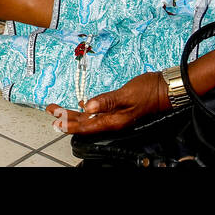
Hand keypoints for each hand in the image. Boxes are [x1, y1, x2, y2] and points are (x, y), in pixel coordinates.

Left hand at [46, 72, 170, 134]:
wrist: (165, 89)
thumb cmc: (148, 91)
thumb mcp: (127, 94)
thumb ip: (107, 101)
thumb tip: (87, 106)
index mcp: (114, 120)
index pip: (86, 125)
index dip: (69, 124)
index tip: (54, 120)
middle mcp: (113, 120)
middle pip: (85, 122)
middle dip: (66, 117)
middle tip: (49, 109)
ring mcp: (116, 115)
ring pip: (91, 117)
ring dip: (74, 113)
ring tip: (59, 109)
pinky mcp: (119, 109)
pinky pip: (99, 112)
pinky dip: (88, 109)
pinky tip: (83, 106)